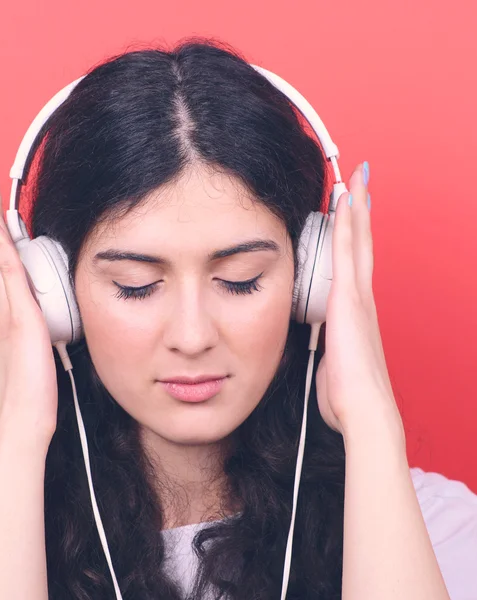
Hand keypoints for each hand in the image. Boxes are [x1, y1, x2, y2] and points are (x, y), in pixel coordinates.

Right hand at [0, 168, 57, 449]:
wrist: (21, 425)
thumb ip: (39, 331)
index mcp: (8, 315)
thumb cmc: (31, 395)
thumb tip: (48, 318)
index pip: (1, 264)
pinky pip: (6, 275)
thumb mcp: (38, 353)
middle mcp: (1, 309)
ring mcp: (6, 313)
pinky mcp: (17, 321)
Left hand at [315, 163, 402, 438]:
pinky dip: (347, 226)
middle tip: (361, 184)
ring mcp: (357, 296)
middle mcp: (361, 299)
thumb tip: (320, 350)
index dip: (355, 239)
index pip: (355, 267)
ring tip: (357, 181)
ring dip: (356, 210)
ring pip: (357, 242)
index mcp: (355, 314)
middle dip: (360, 214)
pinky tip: (345, 203)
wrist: (363, 408)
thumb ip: (326, 349)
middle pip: (361, 246)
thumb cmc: (347, 394)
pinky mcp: (349, 299)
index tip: (352, 215)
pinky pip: (346, 253)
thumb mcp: (332, 364)